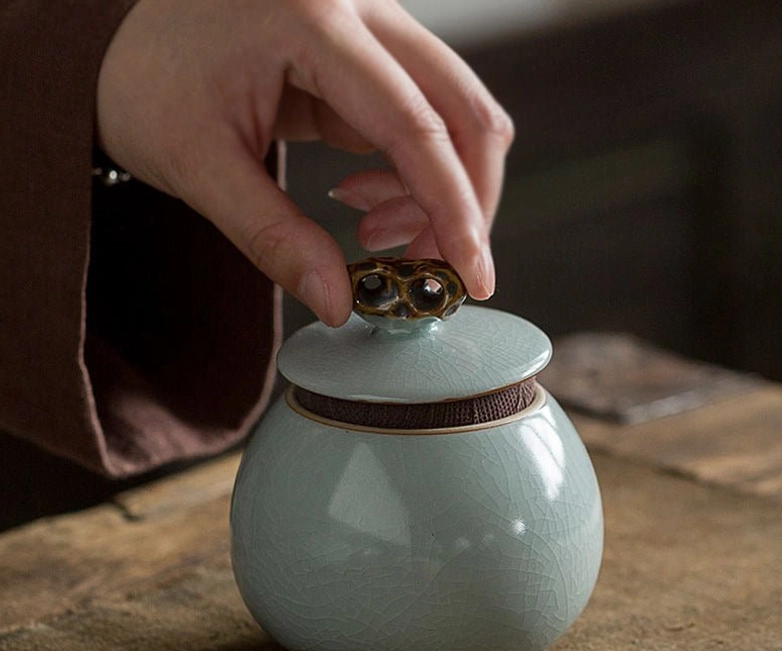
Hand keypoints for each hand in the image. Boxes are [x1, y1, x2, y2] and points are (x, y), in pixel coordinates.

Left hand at [96, 0, 513, 325]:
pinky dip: (415, 180)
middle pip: (464, 110)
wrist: (121, 47)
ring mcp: (369, 31)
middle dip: (464, 204)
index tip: (472, 275)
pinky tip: (367, 208)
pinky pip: (422, 123)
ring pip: (454, 118)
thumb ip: (274, 239)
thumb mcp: (199, 167)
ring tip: (379, 240)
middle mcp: (358, 10)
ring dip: (440, 196)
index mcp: (313, 19)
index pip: (414, 123)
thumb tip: (338, 303)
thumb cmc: (146, 84)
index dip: (453, 208)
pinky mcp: (366, 61)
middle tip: (435, 272)